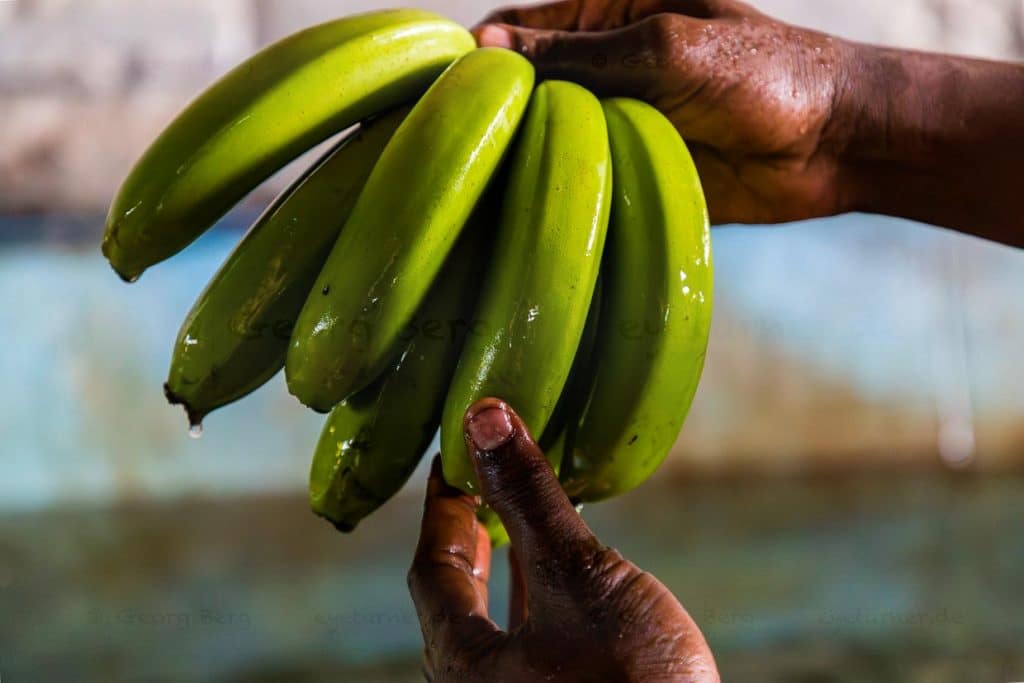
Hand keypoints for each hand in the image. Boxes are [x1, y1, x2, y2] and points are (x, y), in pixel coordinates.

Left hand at [407, 398, 717, 681]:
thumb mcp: (579, 577)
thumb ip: (530, 497)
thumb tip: (484, 416)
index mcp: (463, 664)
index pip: (433, 568)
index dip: (442, 508)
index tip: (453, 460)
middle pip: (458, 601)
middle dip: (469, 538)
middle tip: (477, 488)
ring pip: (501, 623)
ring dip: (509, 568)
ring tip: (521, 519)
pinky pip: (538, 642)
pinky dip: (545, 599)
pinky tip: (573, 580)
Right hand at [475, 0, 1023, 245]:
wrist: (832, 143)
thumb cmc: (762, 74)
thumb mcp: (666, 49)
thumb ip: (579, 53)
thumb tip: (487, 49)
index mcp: (605, 16)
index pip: (516, 34)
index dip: (474, 61)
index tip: (434, 97)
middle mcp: (601, 70)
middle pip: (523, 93)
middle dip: (491, 118)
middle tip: (447, 155)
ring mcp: (613, 124)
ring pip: (545, 143)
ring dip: (518, 162)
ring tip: (473, 190)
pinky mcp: (628, 173)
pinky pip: (578, 184)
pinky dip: (553, 196)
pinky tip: (520, 214)